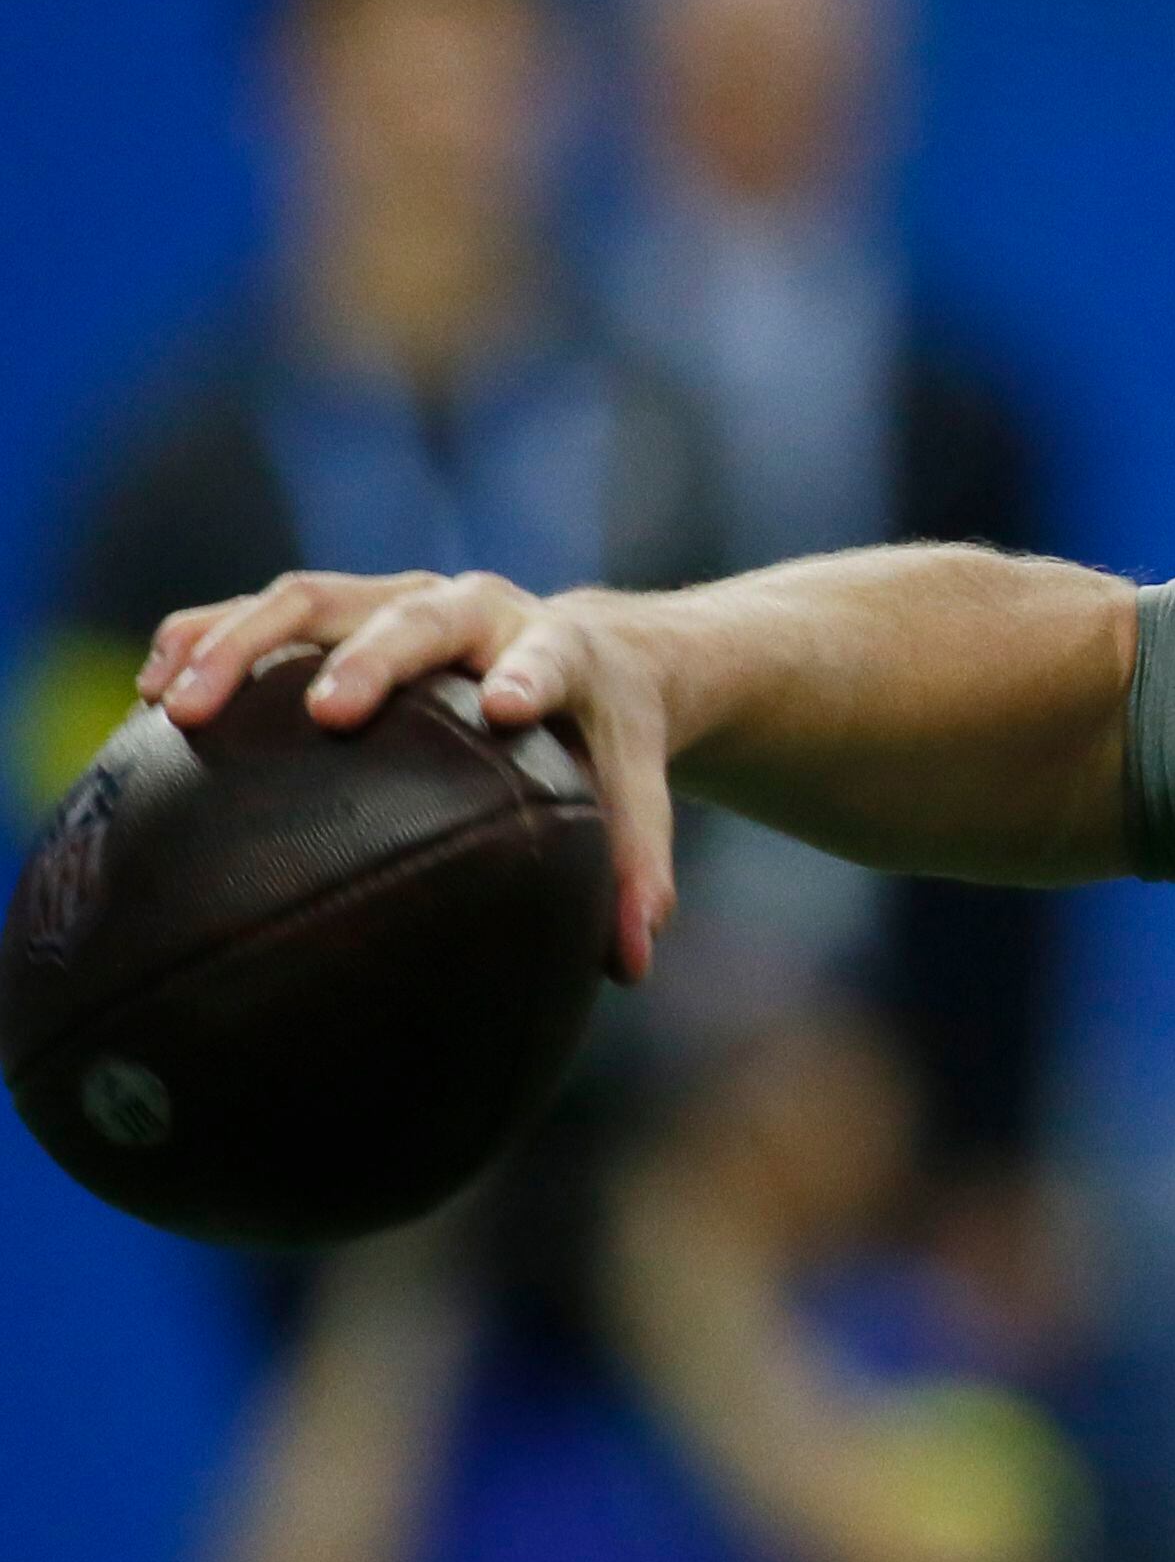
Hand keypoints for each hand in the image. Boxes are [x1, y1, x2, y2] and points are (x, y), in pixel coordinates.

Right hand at [141, 570, 681, 982]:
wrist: (584, 652)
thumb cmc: (601, 737)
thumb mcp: (632, 790)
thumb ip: (637, 870)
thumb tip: (631, 963)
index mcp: (559, 648)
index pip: (550, 658)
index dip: (530, 676)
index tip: (507, 708)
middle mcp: (475, 608)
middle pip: (419, 619)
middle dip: (374, 659)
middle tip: (326, 712)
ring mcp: (399, 597)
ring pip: (315, 601)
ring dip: (243, 643)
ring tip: (177, 706)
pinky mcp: (343, 606)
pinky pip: (262, 612)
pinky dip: (207, 636)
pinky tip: (151, 692)